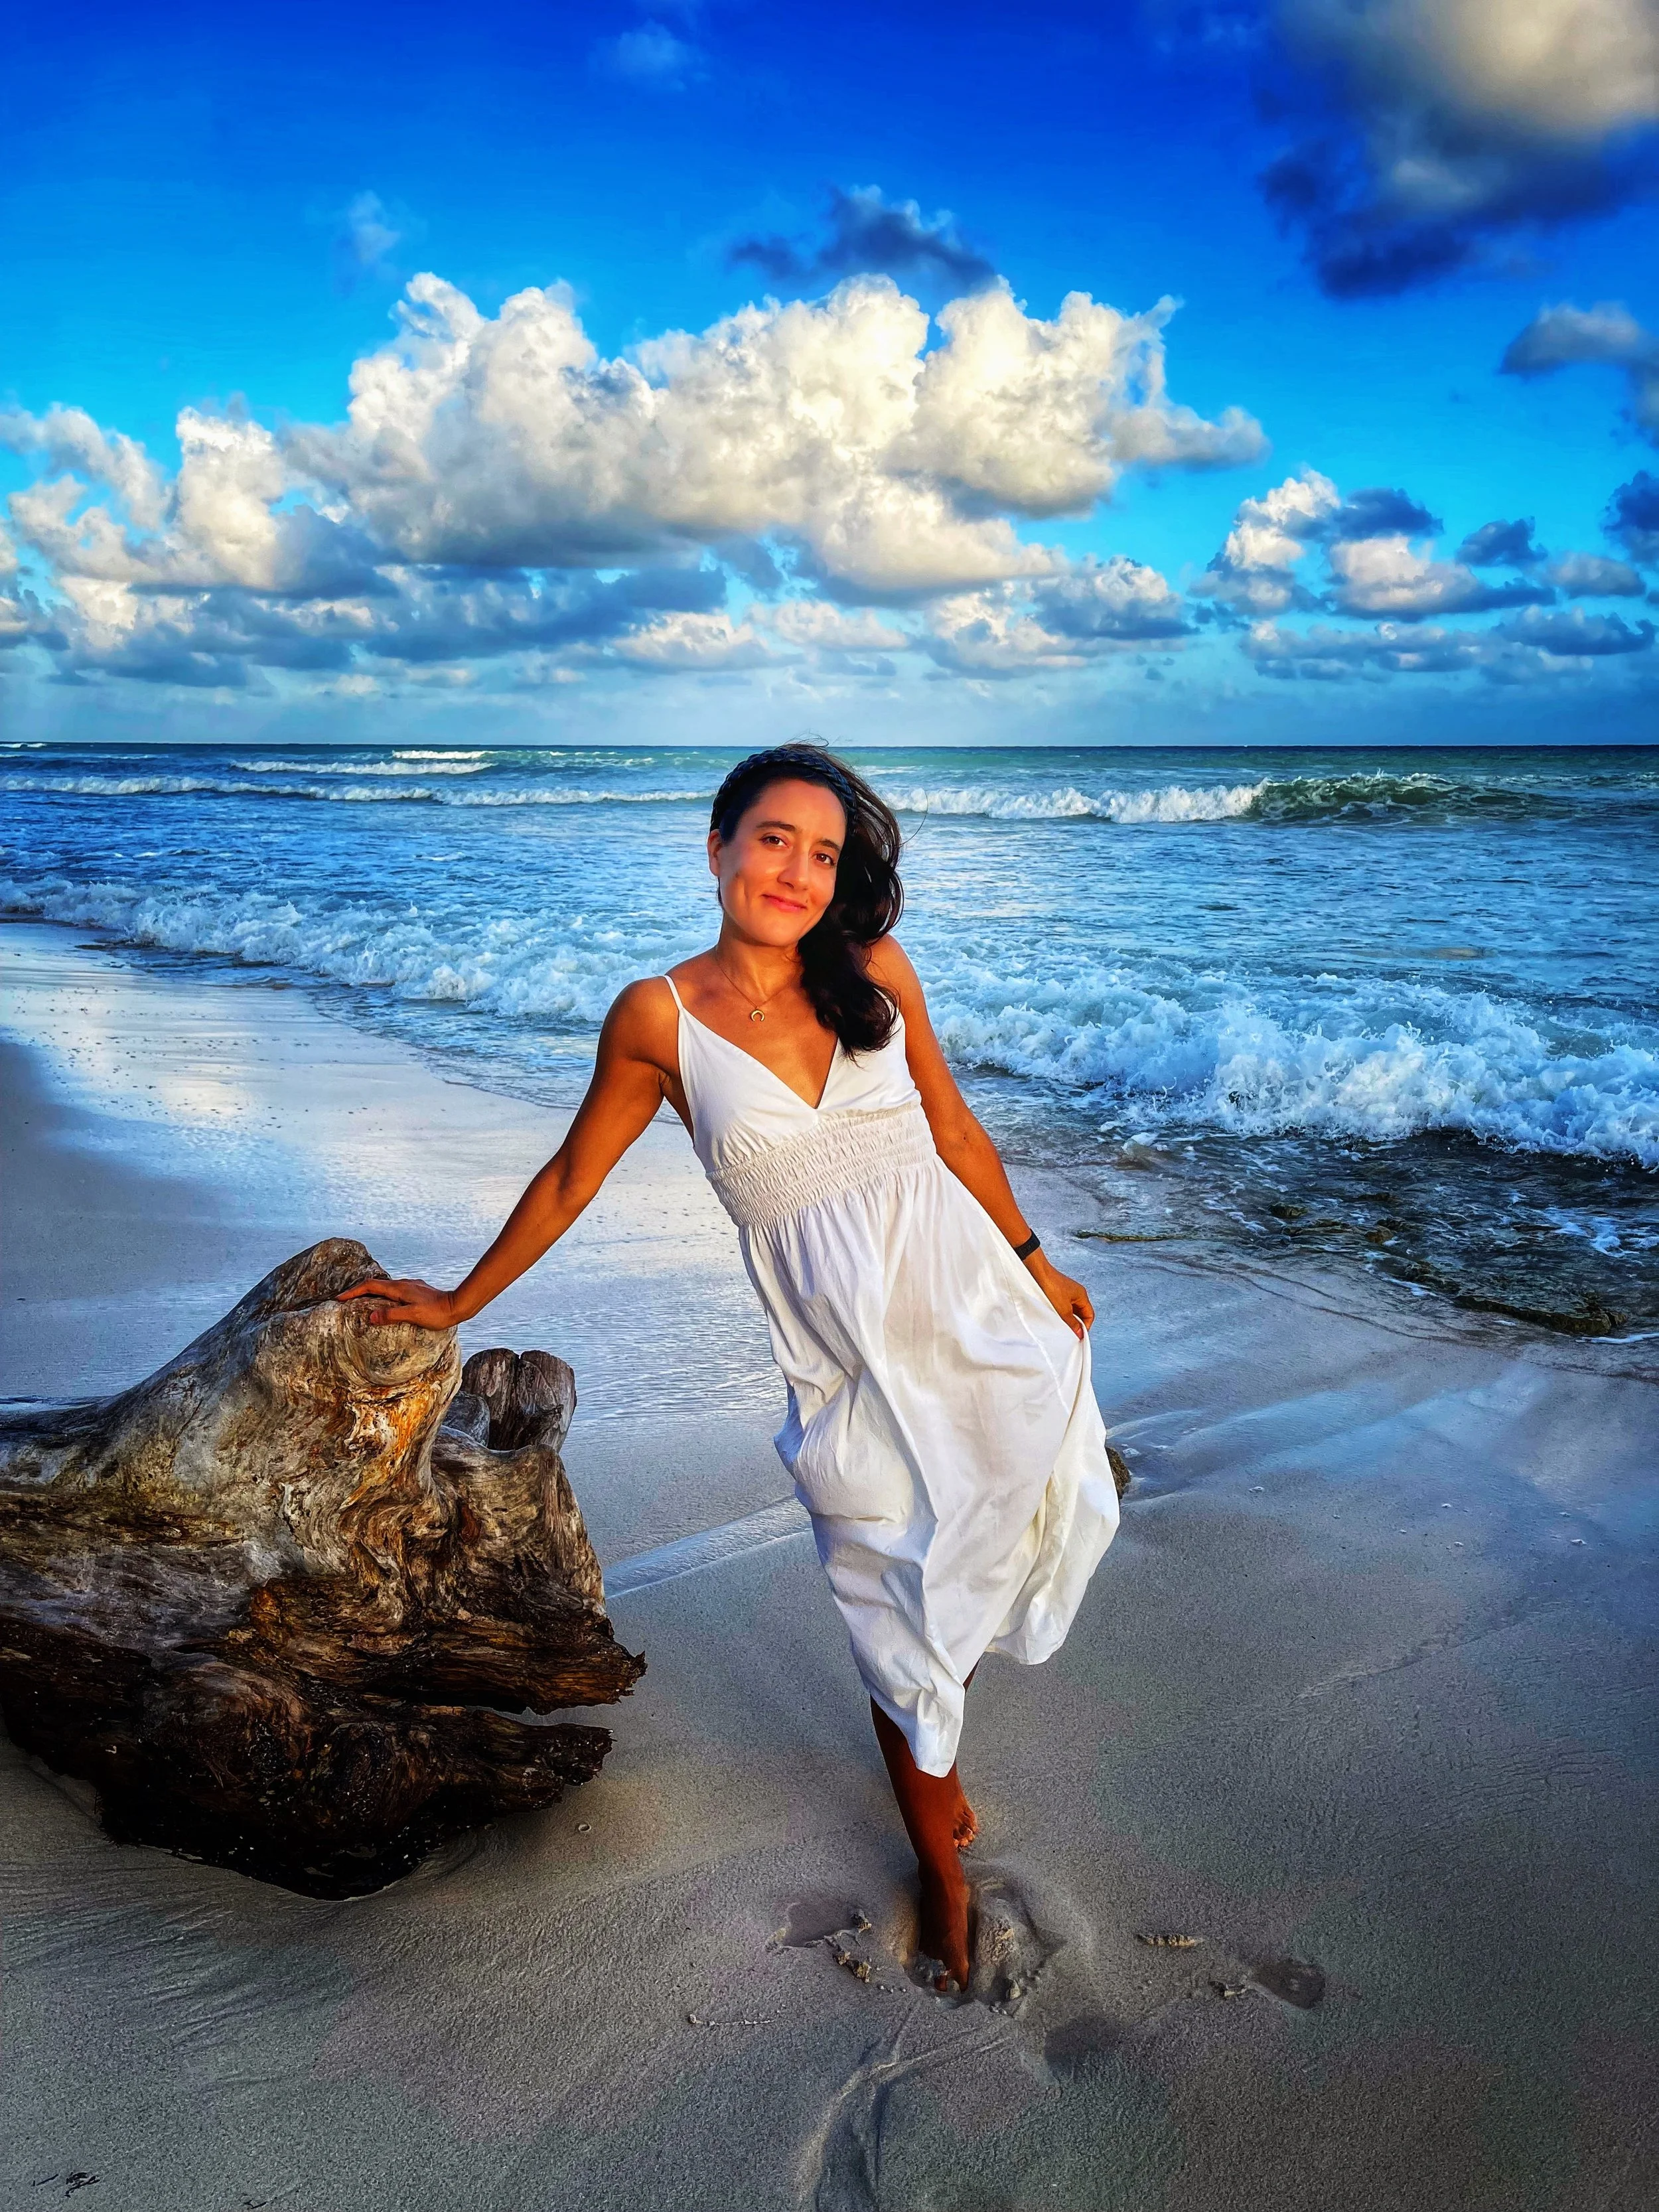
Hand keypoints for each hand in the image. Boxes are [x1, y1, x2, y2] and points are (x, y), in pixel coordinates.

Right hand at [337, 1277, 457, 1330]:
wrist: (458, 1305)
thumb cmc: (436, 1313)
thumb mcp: (412, 1316)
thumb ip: (391, 1315)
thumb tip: (370, 1316)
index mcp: (399, 1289)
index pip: (369, 1286)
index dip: (352, 1292)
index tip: (339, 1298)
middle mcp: (403, 1284)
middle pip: (375, 1285)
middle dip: (358, 1292)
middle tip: (345, 1301)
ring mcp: (411, 1287)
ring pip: (385, 1288)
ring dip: (371, 1294)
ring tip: (361, 1304)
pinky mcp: (417, 1291)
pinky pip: (394, 1292)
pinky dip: (383, 1297)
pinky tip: (386, 1305)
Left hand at [1027, 1252, 1093, 1336]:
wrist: (1036, 1273)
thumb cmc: (1051, 1287)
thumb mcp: (1063, 1310)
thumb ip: (1072, 1323)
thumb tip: (1079, 1333)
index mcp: (1082, 1295)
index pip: (1089, 1315)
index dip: (1085, 1326)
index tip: (1078, 1335)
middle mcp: (1076, 1293)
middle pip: (1081, 1313)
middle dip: (1076, 1323)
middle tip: (1069, 1333)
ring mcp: (1067, 1292)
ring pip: (1071, 1310)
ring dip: (1067, 1318)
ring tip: (1060, 1325)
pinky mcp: (1057, 1292)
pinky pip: (1063, 1306)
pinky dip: (1060, 1312)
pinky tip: (1053, 1316)